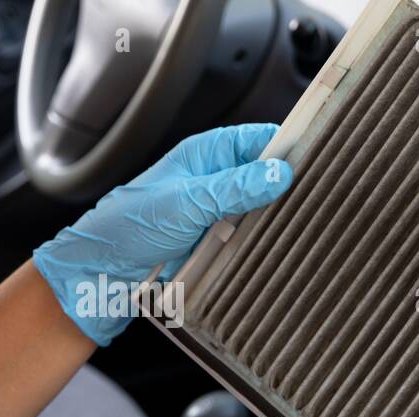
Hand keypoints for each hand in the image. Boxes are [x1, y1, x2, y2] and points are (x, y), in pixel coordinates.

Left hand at [32, 123, 292, 345]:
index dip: (288, 146)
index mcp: (205, 154)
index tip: (316, 161)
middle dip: (287, 187)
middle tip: (311, 199)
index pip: (260, 139)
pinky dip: (265, 242)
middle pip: (267, 176)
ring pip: (264, 209)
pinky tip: (277, 247)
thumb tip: (281, 173)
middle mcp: (215, 180)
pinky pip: (254, 238)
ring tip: (298, 225)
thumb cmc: (128, 229)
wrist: (102, 274)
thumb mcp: (188, 202)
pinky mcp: (219, 242)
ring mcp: (219, 212)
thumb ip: (236, 187)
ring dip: (277, 218)